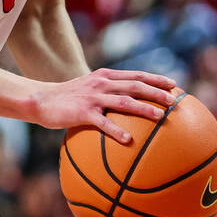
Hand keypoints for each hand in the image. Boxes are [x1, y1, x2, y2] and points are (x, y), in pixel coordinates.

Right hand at [30, 69, 177, 142]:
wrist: (41, 99)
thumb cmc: (69, 98)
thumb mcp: (89, 89)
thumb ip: (108, 92)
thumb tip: (129, 104)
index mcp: (104, 76)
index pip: (135, 74)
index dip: (155, 78)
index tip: (174, 85)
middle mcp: (101, 83)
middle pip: (135, 85)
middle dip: (156, 92)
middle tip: (174, 101)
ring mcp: (92, 97)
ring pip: (124, 101)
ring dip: (144, 108)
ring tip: (159, 117)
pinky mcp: (83, 112)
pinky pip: (103, 123)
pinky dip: (117, 131)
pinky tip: (128, 141)